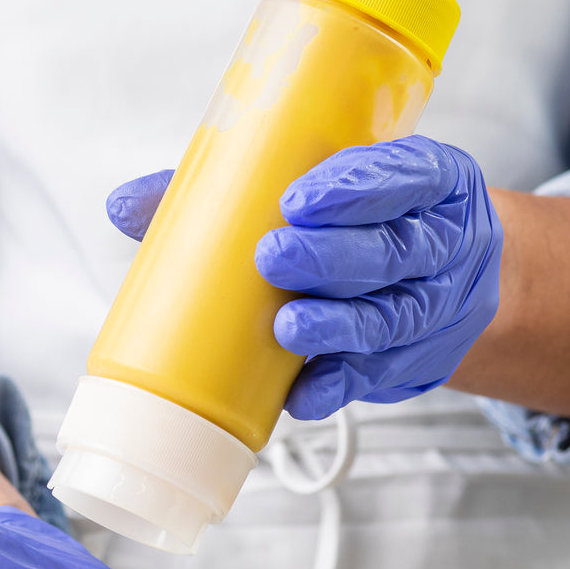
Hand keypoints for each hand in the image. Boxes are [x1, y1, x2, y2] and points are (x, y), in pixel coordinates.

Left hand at [106, 136, 501, 419]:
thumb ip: (231, 191)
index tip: (296, 198)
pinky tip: (302, 393)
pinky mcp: (416, 361)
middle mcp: (445, 243)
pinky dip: (336, 385)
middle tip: (272, 256)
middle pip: (396, 252)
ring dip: (336, 327)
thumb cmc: (366, 223)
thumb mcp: (327, 188)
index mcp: (430, 181)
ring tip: (285, 328)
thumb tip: (123, 205)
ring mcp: (438, 307)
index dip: (356, 187)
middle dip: (333, 257)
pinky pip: (378, 377)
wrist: (446, 282)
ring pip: (392, 319)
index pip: (405, 175)